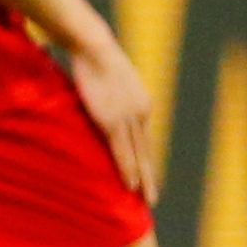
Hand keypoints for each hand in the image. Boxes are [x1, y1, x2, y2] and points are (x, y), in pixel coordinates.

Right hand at [66, 31, 159, 205]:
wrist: (94, 46)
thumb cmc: (96, 58)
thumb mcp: (110, 79)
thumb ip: (112, 96)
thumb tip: (104, 102)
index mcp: (141, 103)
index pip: (145, 138)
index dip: (146, 159)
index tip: (148, 175)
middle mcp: (141, 113)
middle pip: (146, 151)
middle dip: (150, 176)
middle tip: (153, 198)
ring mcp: (128, 118)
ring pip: (139, 156)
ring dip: (143, 180)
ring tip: (146, 199)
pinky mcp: (113, 122)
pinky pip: (122, 152)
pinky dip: (128, 171)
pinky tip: (130, 187)